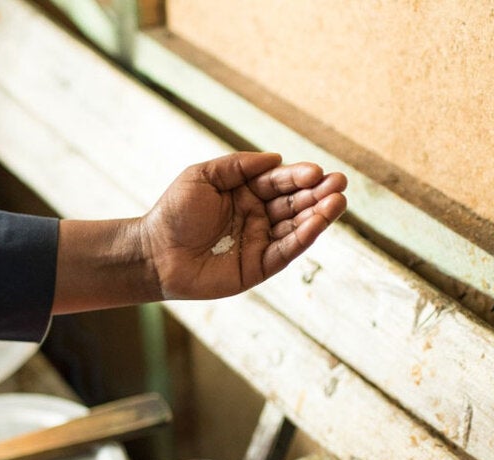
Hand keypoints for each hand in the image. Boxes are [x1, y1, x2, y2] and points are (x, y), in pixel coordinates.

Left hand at [138, 151, 347, 299]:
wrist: (153, 252)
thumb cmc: (173, 212)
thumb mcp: (202, 176)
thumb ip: (239, 165)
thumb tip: (277, 158)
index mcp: (246, 193)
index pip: (280, 182)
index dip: (299, 176)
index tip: (316, 172)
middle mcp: (257, 216)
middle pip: (295, 203)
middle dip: (318, 193)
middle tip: (340, 183)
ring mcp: (260, 242)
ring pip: (297, 226)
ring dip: (319, 214)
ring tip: (339, 201)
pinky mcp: (258, 267)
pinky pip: (286, 251)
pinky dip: (304, 237)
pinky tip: (318, 223)